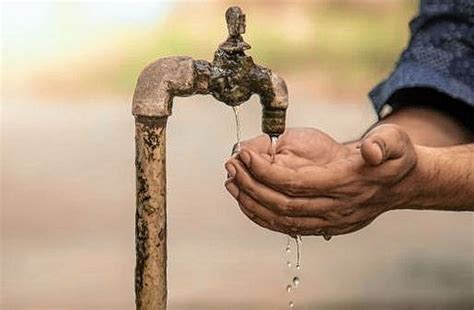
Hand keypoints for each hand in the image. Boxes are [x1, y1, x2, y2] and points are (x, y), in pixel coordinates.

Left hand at [224, 125, 417, 236]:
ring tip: (231, 182)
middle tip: (230, 166)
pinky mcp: (325, 225)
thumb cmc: (392, 157)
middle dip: (251, 186)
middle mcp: (335, 207)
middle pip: (282, 204)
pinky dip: (262, 216)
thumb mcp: (394, 142)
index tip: (245, 154)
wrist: (399, 184)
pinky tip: (246, 201)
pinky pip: (286, 226)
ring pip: (281, 220)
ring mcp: (329, 220)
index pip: (296, 184)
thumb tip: (370, 151)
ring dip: (251, 203)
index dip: (266, 171)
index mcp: (346, 183)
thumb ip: (384, 144)